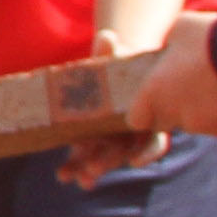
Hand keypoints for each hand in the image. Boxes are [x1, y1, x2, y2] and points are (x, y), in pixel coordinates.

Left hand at [54, 16, 184, 183]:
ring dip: (90, 172)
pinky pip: (83, 160)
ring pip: (103, 161)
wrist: (106, 73)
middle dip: (109, 162)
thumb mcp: (116, 57)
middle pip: (124, 153)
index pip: (154, 141)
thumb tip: (106, 37)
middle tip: (94, 170)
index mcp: (146, 118)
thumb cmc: (118, 65)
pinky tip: (62, 176)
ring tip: (78, 180)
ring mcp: (110, 142)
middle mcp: (130, 135)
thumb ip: (111, 51)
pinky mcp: (90, 144)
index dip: (147, 153)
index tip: (136, 161)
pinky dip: (74, 169)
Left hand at [129, 11, 216, 138]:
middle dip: (169, 109)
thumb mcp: (177, 30)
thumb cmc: (208, 35)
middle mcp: (170, 113)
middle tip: (183, 87)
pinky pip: (212, 124)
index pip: (136, 118)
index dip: (143, 110)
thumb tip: (167, 49)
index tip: (152, 98)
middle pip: (163, 121)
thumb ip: (166, 47)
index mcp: (152, 92)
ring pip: (189, 123)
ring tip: (208, 87)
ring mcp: (196, 124)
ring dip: (193, 111)